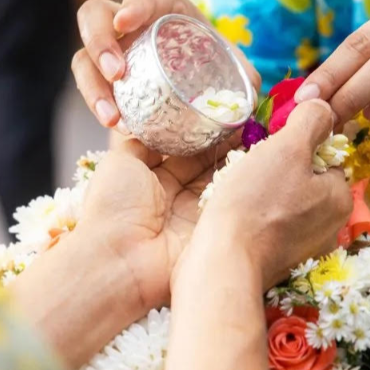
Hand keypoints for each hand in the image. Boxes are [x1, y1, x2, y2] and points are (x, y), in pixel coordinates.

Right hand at [72, 0, 260, 128]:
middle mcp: (128, 24)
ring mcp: (110, 52)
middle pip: (95, 17)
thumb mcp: (234, 70)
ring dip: (92, 85)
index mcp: (162, 8)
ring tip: (112, 117)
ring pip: (84, 57)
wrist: (199, 91)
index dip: (133, 6)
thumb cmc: (216, 71)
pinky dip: (98, 105)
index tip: (127, 22)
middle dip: (100, 42)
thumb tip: (249, 103)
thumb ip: (244, 81)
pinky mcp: (101, 81)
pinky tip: (117, 126)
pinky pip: (89, 88)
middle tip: (117, 74)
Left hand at [77, 132, 242, 309]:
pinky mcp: (211, 228)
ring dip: (235, 158)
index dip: (199, 132)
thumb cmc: (113, 206)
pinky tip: (256, 158)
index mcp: (150, 178)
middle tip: (245, 118)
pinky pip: (229, 201)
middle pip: (205, 163)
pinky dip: (241, 181)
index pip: (182, 150)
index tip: (218, 112)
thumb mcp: (121, 161)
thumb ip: (141, 142)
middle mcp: (174, 196)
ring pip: (220, 179)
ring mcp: (194, 213)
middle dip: (223, 142)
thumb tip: (154, 125)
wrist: (121, 257)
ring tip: (255, 130)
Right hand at [189, 100, 352, 290]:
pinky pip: (268, 228)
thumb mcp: (287, 148)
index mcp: (340, 199)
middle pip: (304, 182)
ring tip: (236, 189)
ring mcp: (302, 250)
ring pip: (284, 204)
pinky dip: (252, 218)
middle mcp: (329, 228)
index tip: (270, 147)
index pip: (325, 158)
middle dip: (278, 171)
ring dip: (262, 193)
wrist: (223, 264)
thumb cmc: (255, 203)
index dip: (297, 146)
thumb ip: (311, 121)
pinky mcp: (275, 263)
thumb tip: (323, 106)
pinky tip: (233, 214)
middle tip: (249, 167)